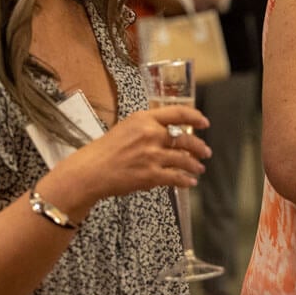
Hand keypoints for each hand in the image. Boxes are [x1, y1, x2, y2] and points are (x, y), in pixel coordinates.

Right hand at [53, 104, 211, 206]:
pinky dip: (186, 180)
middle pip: (185, 138)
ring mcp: (152, 155)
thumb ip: (147, 126)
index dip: (195, 117)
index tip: (204, 122)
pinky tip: (190, 182)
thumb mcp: (127, 127)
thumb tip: (169, 132)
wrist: (90, 171)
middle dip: (199, 147)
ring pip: (184, 159)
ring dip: (194, 165)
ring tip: (199, 169)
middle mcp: (151, 134)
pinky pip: (176, 177)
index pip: (178, 113)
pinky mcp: (151, 174)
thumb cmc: (105, 150)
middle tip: (205, 152)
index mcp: (144, 119)